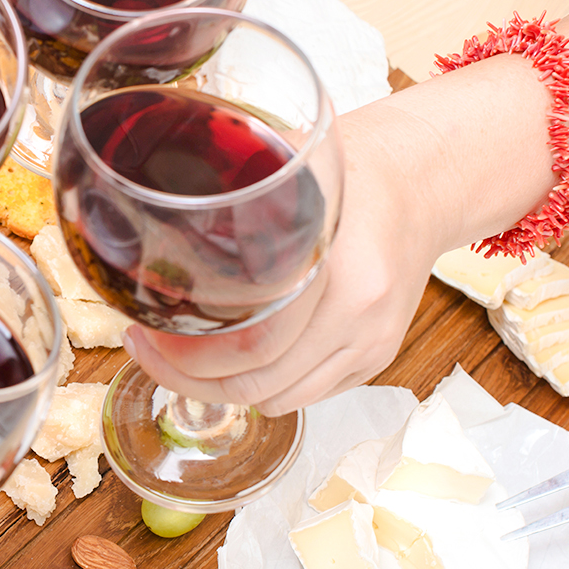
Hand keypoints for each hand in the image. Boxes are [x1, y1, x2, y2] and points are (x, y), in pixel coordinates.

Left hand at [122, 104, 452, 413]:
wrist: (423, 185)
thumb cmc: (351, 172)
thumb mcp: (286, 169)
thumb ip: (230, 193)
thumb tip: (149, 199)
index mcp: (341, 273)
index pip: (253, 345)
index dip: (187, 355)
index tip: (145, 332)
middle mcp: (361, 320)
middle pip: (258, 385)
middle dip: (188, 378)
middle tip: (147, 348)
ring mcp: (371, 346)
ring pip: (278, 400)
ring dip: (219, 389)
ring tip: (177, 356)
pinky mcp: (374, 359)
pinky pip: (304, 395)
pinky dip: (259, 386)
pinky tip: (227, 359)